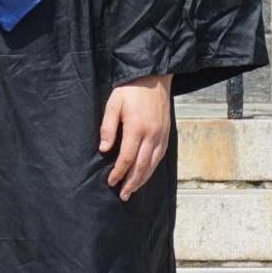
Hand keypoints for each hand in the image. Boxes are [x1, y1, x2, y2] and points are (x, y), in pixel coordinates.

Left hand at [99, 75, 173, 200]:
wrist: (155, 77)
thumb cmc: (131, 89)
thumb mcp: (114, 103)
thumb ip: (108, 127)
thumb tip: (105, 149)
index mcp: (137, 128)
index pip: (127, 158)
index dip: (119, 172)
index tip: (111, 182)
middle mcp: (152, 136)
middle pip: (142, 166)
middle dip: (131, 182)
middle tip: (123, 195)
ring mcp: (161, 136)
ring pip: (152, 165)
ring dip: (142, 179)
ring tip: (132, 190)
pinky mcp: (166, 134)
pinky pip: (159, 157)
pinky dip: (152, 169)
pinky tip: (145, 174)